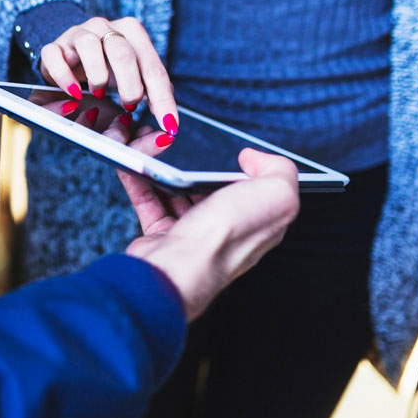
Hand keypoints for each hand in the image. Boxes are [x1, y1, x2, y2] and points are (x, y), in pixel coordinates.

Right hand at [39, 17, 178, 135]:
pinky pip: (55, 57)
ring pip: (89, 46)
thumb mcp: (133, 82)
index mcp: (132, 33)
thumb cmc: (108, 72)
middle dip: (130, 86)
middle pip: (122, 53)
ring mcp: (77, 35)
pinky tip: (74, 92)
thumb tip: (167, 132)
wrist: (70, 60)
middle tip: (130, 106)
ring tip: (99, 93)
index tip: (169, 125)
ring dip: (98, 76)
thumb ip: (152, 99)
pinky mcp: (53, 47)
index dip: (162, 98)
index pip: (153, 66)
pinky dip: (64, 77)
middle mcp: (106, 27)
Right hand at [121, 143, 299, 320]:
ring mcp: (194, 234)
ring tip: (161, 151)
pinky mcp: (163, 236)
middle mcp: (228, 231)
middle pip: (218, 190)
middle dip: (205, 167)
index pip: (260, 190)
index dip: (252, 169)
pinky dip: (141, 182)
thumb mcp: (274, 195)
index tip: (239, 152)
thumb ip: (279, 170)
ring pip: (182, 194)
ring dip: (169, 171)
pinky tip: (137, 167)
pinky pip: (150, 202)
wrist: (176, 267)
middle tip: (194, 149)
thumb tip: (257, 158)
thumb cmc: (224, 238)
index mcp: (259, 222)